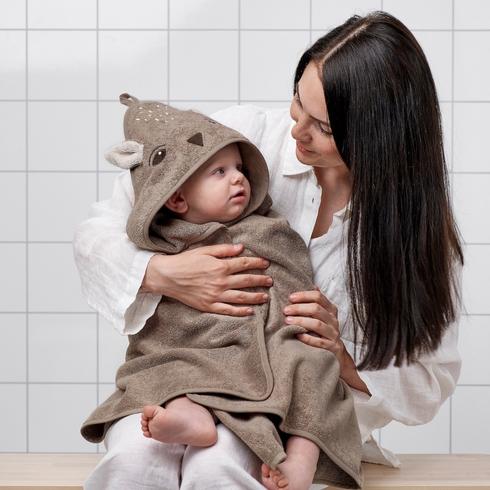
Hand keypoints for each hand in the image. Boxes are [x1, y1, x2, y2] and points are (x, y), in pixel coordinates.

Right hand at [140, 243, 272, 315]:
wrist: (167, 276)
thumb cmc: (185, 261)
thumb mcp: (204, 250)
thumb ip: (224, 250)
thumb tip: (241, 248)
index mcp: (220, 266)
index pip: (244, 264)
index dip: (257, 263)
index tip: (266, 264)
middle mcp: (220, 282)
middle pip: (246, 281)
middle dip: (260, 280)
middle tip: (270, 281)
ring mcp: (215, 295)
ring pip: (241, 297)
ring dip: (255, 297)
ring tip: (265, 297)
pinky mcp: (209, 306)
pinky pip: (228, 310)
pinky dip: (240, 311)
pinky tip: (250, 311)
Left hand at [283, 287, 344, 364]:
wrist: (335, 354)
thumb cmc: (323, 332)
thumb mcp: (322, 316)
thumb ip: (316, 303)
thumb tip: (312, 285)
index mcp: (331, 309)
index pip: (318, 297)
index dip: (304, 296)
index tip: (290, 298)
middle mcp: (334, 320)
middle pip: (316, 309)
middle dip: (299, 308)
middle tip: (285, 310)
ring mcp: (334, 334)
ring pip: (317, 325)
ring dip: (301, 321)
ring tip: (288, 321)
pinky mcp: (332, 347)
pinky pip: (319, 342)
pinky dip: (307, 338)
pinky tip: (297, 335)